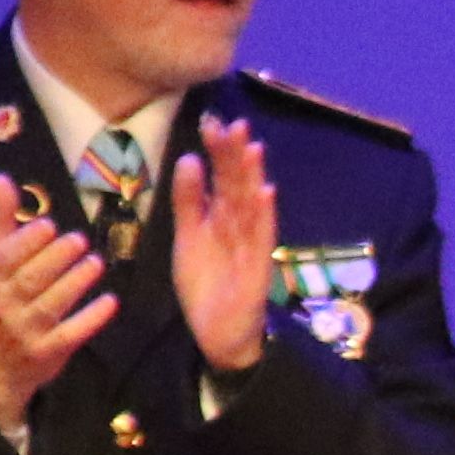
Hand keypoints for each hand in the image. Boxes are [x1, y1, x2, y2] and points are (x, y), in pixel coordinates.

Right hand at [0, 173, 115, 441]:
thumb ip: (2, 220)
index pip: (5, 259)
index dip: (26, 243)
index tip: (49, 225)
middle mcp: (4, 305)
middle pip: (30, 281)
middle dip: (55, 259)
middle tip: (80, 240)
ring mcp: (26, 331)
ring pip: (51, 305)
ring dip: (75, 283)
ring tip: (96, 263)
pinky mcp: (48, 353)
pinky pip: (71, 334)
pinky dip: (91, 318)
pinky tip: (111, 302)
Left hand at [169, 116, 277, 371]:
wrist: (218, 332)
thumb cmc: (207, 285)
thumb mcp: (188, 237)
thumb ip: (188, 201)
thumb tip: (190, 158)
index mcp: (220, 217)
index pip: (221, 177)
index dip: (218, 151)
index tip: (212, 122)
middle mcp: (238, 226)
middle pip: (237, 185)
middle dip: (236, 156)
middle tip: (234, 124)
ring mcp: (250, 245)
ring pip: (251, 205)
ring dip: (253, 177)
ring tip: (252, 148)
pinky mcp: (257, 267)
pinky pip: (261, 238)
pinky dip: (263, 216)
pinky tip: (265, 193)